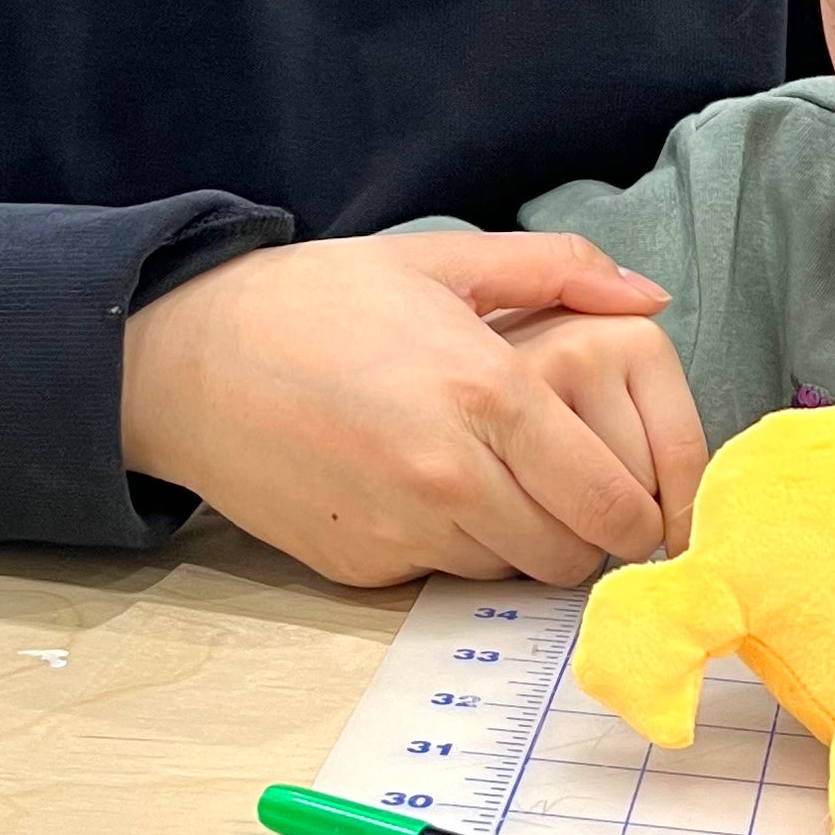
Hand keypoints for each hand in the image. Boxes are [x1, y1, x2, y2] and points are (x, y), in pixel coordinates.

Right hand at [119, 232, 672, 588]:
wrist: (186, 360)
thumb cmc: (315, 300)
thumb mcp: (439, 259)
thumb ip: (556, 270)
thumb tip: (649, 296)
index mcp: (489, 395)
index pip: (612, 501)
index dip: (643, 513)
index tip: (644, 499)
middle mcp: (452, 477)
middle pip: (574, 555)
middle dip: (593, 535)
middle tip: (580, 493)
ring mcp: (403, 531)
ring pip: (513, 571)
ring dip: (526, 540)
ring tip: (500, 479)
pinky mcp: (362, 569)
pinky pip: (445, 575)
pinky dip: (457, 547)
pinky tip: (428, 492)